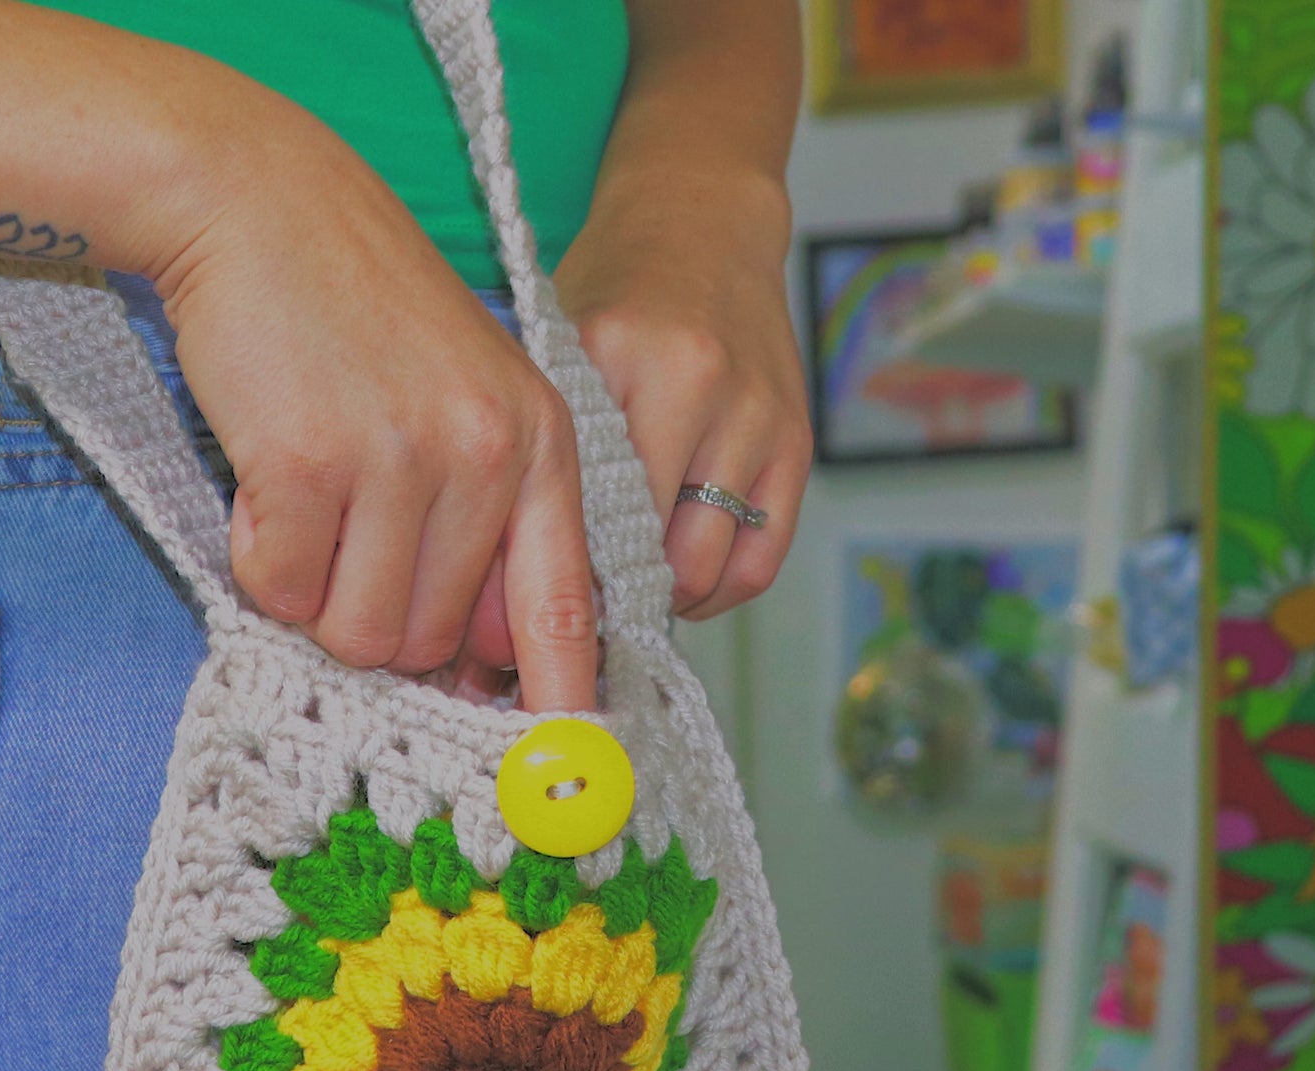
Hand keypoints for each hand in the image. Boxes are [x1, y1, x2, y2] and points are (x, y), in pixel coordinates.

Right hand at [148, 96, 596, 711]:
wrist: (261, 204)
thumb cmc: (362, 317)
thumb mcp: (469, 401)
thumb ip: (494, 525)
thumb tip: (485, 665)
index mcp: (543, 447)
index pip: (565, 613)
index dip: (556, 705)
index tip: (560, 777)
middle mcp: (488, 457)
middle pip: (435, 643)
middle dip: (378, 617)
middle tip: (347, 538)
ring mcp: (401, 461)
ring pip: (360, 632)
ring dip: (316, 594)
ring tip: (308, 501)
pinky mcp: (309, 465)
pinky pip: (281, 591)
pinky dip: (258, 559)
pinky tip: (266, 480)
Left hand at [553, 167, 810, 620]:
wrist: (702, 225)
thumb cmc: (615, 295)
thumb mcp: (558, 345)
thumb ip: (544, 440)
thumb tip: (518, 566)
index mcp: (617, 356)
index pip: (581, 506)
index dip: (559, 572)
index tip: (538, 597)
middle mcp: (695, 385)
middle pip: (647, 551)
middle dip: (614, 595)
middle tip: (584, 601)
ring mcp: (754, 416)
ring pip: (708, 566)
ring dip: (668, 596)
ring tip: (635, 587)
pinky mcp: (796, 442)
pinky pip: (762, 559)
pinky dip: (722, 588)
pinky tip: (688, 578)